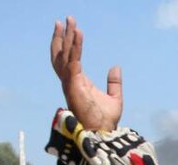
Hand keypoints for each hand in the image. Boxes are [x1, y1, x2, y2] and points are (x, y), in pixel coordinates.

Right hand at [50, 16, 122, 131]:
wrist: (104, 132)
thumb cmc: (106, 120)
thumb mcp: (114, 97)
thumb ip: (114, 82)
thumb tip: (116, 67)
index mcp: (78, 82)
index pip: (68, 59)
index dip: (68, 43)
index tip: (71, 28)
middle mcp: (70, 81)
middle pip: (61, 54)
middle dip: (62, 36)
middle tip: (63, 19)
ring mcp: (70, 83)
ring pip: (64, 55)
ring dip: (67, 38)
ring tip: (70, 22)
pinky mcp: (74, 85)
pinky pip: (73, 61)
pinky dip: (75, 47)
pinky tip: (79, 35)